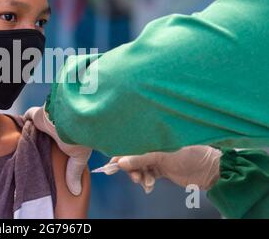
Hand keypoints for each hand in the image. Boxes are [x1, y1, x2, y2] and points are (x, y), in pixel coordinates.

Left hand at [24, 106, 91, 195]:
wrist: (69, 119)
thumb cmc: (77, 138)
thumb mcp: (78, 158)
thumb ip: (74, 172)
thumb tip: (76, 191)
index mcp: (67, 134)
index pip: (58, 143)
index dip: (52, 151)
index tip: (46, 162)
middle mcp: (56, 127)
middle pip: (44, 136)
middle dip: (39, 144)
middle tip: (32, 158)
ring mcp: (44, 120)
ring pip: (34, 129)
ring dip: (30, 135)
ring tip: (22, 151)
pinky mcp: (34, 115)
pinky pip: (25, 120)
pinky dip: (22, 125)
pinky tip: (16, 136)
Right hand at [107, 146, 221, 192]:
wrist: (209, 170)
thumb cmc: (191, 155)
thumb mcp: (162, 155)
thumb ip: (141, 158)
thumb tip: (120, 162)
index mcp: (152, 136)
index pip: (131, 143)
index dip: (120, 153)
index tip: (112, 164)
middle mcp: (153, 146)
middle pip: (132, 157)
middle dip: (131, 168)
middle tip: (134, 177)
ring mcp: (157, 158)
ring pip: (139, 168)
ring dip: (139, 176)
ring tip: (146, 182)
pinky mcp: (161, 169)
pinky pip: (147, 175)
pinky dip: (146, 181)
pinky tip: (149, 186)